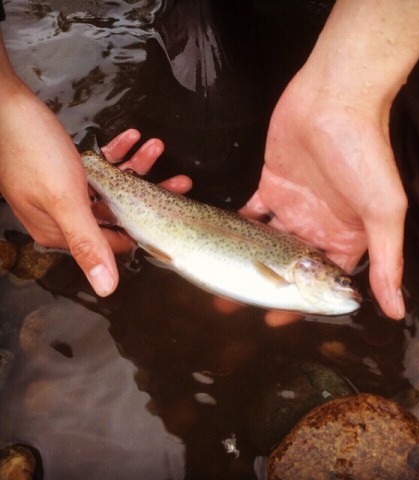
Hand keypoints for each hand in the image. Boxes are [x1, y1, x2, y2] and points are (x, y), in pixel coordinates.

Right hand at [0, 83, 189, 295]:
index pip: (112, 243)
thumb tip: (106, 289)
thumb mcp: (64, 201)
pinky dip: (118, 153)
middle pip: (119, 211)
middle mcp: (64, 216)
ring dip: (137, 166)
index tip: (170, 215)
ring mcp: (65, 191)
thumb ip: (88, 244)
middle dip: (149, 192)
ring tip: (156, 147)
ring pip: (113, 185)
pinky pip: (100, 165)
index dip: (142, 229)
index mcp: (61, 232)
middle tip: (179, 181)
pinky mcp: (66, 168)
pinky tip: (133, 138)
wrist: (3, 106)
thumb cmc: (31, 152)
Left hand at [241, 73, 406, 319]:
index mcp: (345, 237)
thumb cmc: (364, 151)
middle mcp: (318, 226)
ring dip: (245, 262)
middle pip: (288, 267)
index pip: (320, 282)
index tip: (273, 318)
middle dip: (263, 287)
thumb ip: (387, 260)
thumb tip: (396, 308)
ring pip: (265, 244)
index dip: (298, 303)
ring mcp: (293, 206)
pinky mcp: (271, 185)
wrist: (335, 97)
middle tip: (233, 305)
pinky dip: (236, 227)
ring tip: (219, 283)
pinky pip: (250, 213)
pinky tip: (220, 243)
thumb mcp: (383, 210)